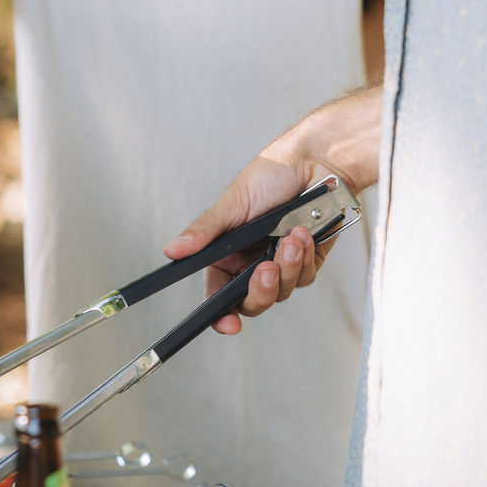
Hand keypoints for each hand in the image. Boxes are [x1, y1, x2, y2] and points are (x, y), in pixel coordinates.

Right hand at [164, 87, 382, 334]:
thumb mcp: (232, 204)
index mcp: (227, 252)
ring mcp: (281, 263)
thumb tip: (171, 251)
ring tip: (292, 237)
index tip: (229, 324)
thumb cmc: (270, 176)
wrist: (316, 162)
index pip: (219, 293)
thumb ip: (204, 231)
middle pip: (252, 302)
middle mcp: (251, 262)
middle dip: (261, 290)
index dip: (221, 314)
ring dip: (287, 266)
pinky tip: (304, 233)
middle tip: (267, 269)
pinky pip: (305, 277)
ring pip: (282, 292)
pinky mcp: (308, 261)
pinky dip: (305, 257)